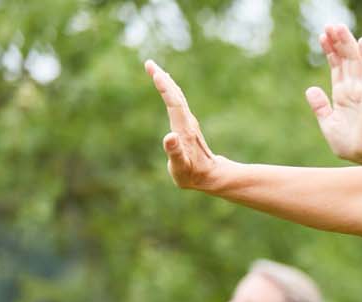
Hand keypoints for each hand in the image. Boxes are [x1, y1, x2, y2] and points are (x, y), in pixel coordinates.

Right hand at [148, 60, 229, 190]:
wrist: (211, 177)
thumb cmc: (193, 174)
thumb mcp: (181, 167)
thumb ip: (175, 153)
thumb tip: (169, 137)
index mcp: (183, 129)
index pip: (173, 102)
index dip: (164, 87)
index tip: (154, 71)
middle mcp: (187, 122)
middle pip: (175, 95)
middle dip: (162, 79)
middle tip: (149, 63)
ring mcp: (188, 123)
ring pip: (178, 98)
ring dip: (167, 83)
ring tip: (157, 71)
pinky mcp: (188, 126)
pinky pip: (178, 104)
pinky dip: (172, 93)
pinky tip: (169, 90)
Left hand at [306, 25, 361, 164]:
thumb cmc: (349, 145)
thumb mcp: (329, 125)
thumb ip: (320, 107)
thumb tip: (311, 89)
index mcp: (342, 96)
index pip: (336, 68)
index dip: (330, 52)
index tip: (322, 36)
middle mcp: (353, 89)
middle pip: (344, 60)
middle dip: (337, 43)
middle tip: (330, 25)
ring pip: (354, 61)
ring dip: (348, 44)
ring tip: (339, 27)